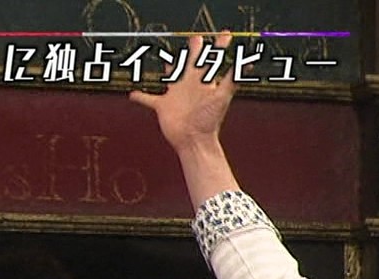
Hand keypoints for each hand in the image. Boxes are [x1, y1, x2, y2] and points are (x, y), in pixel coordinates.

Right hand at [129, 34, 241, 153]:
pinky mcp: (162, 107)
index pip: (212, 59)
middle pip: (191, 63)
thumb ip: (232, 78)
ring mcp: (176, 96)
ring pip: (170, 78)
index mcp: (203, 81)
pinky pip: (149, 99)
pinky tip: (132, 94)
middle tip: (195, 39)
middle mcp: (190, 86)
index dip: (219, 47)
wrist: (196, 142)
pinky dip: (141, 96)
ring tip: (165, 64)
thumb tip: (246, 62)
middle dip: (194, 52)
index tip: (226, 36)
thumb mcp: (222, 95)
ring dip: (167, 71)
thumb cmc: (209, 120)